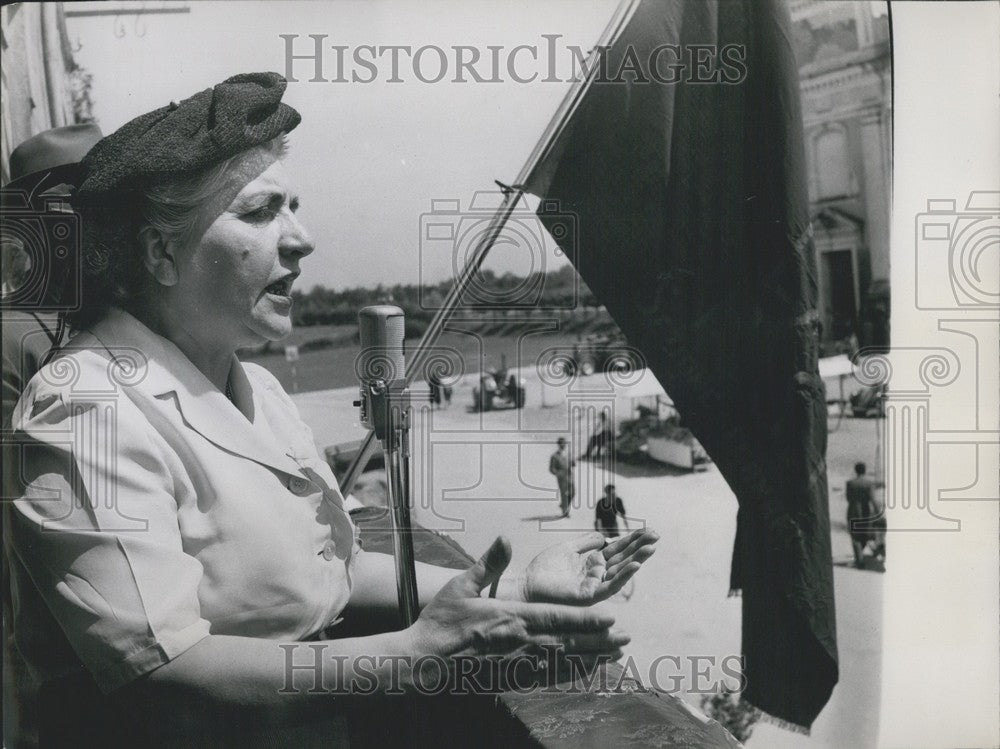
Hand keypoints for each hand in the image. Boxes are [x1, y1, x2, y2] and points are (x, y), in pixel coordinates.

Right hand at [406, 537, 627, 683]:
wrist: (424, 662)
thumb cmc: (442, 621)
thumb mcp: (462, 585)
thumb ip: (488, 562)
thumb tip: (505, 538)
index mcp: (512, 619)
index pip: (557, 619)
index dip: (587, 620)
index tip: (612, 618)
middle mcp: (520, 644)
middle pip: (569, 642)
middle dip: (600, 641)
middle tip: (626, 639)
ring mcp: (517, 665)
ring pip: (563, 662)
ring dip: (591, 658)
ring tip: (615, 656)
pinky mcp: (511, 679)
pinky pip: (548, 678)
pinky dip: (570, 674)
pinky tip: (583, 672)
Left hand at [519, 528, 657, 605]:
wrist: (524, 586)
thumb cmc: (542, 570)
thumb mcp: (566, 550)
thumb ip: (585, 543)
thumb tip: (604, 537)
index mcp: (592, 564)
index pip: (617, 550)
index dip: (632, 540)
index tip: (648, 530)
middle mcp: (597, 575)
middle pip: (623, 559)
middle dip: (639, 547)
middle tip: (657, 535)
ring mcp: (594, 586)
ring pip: (621, 571)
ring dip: (637, 559)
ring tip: (652, 547)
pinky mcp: (589, 596)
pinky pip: (610, 585)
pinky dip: (624, 575)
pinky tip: (635, 565)